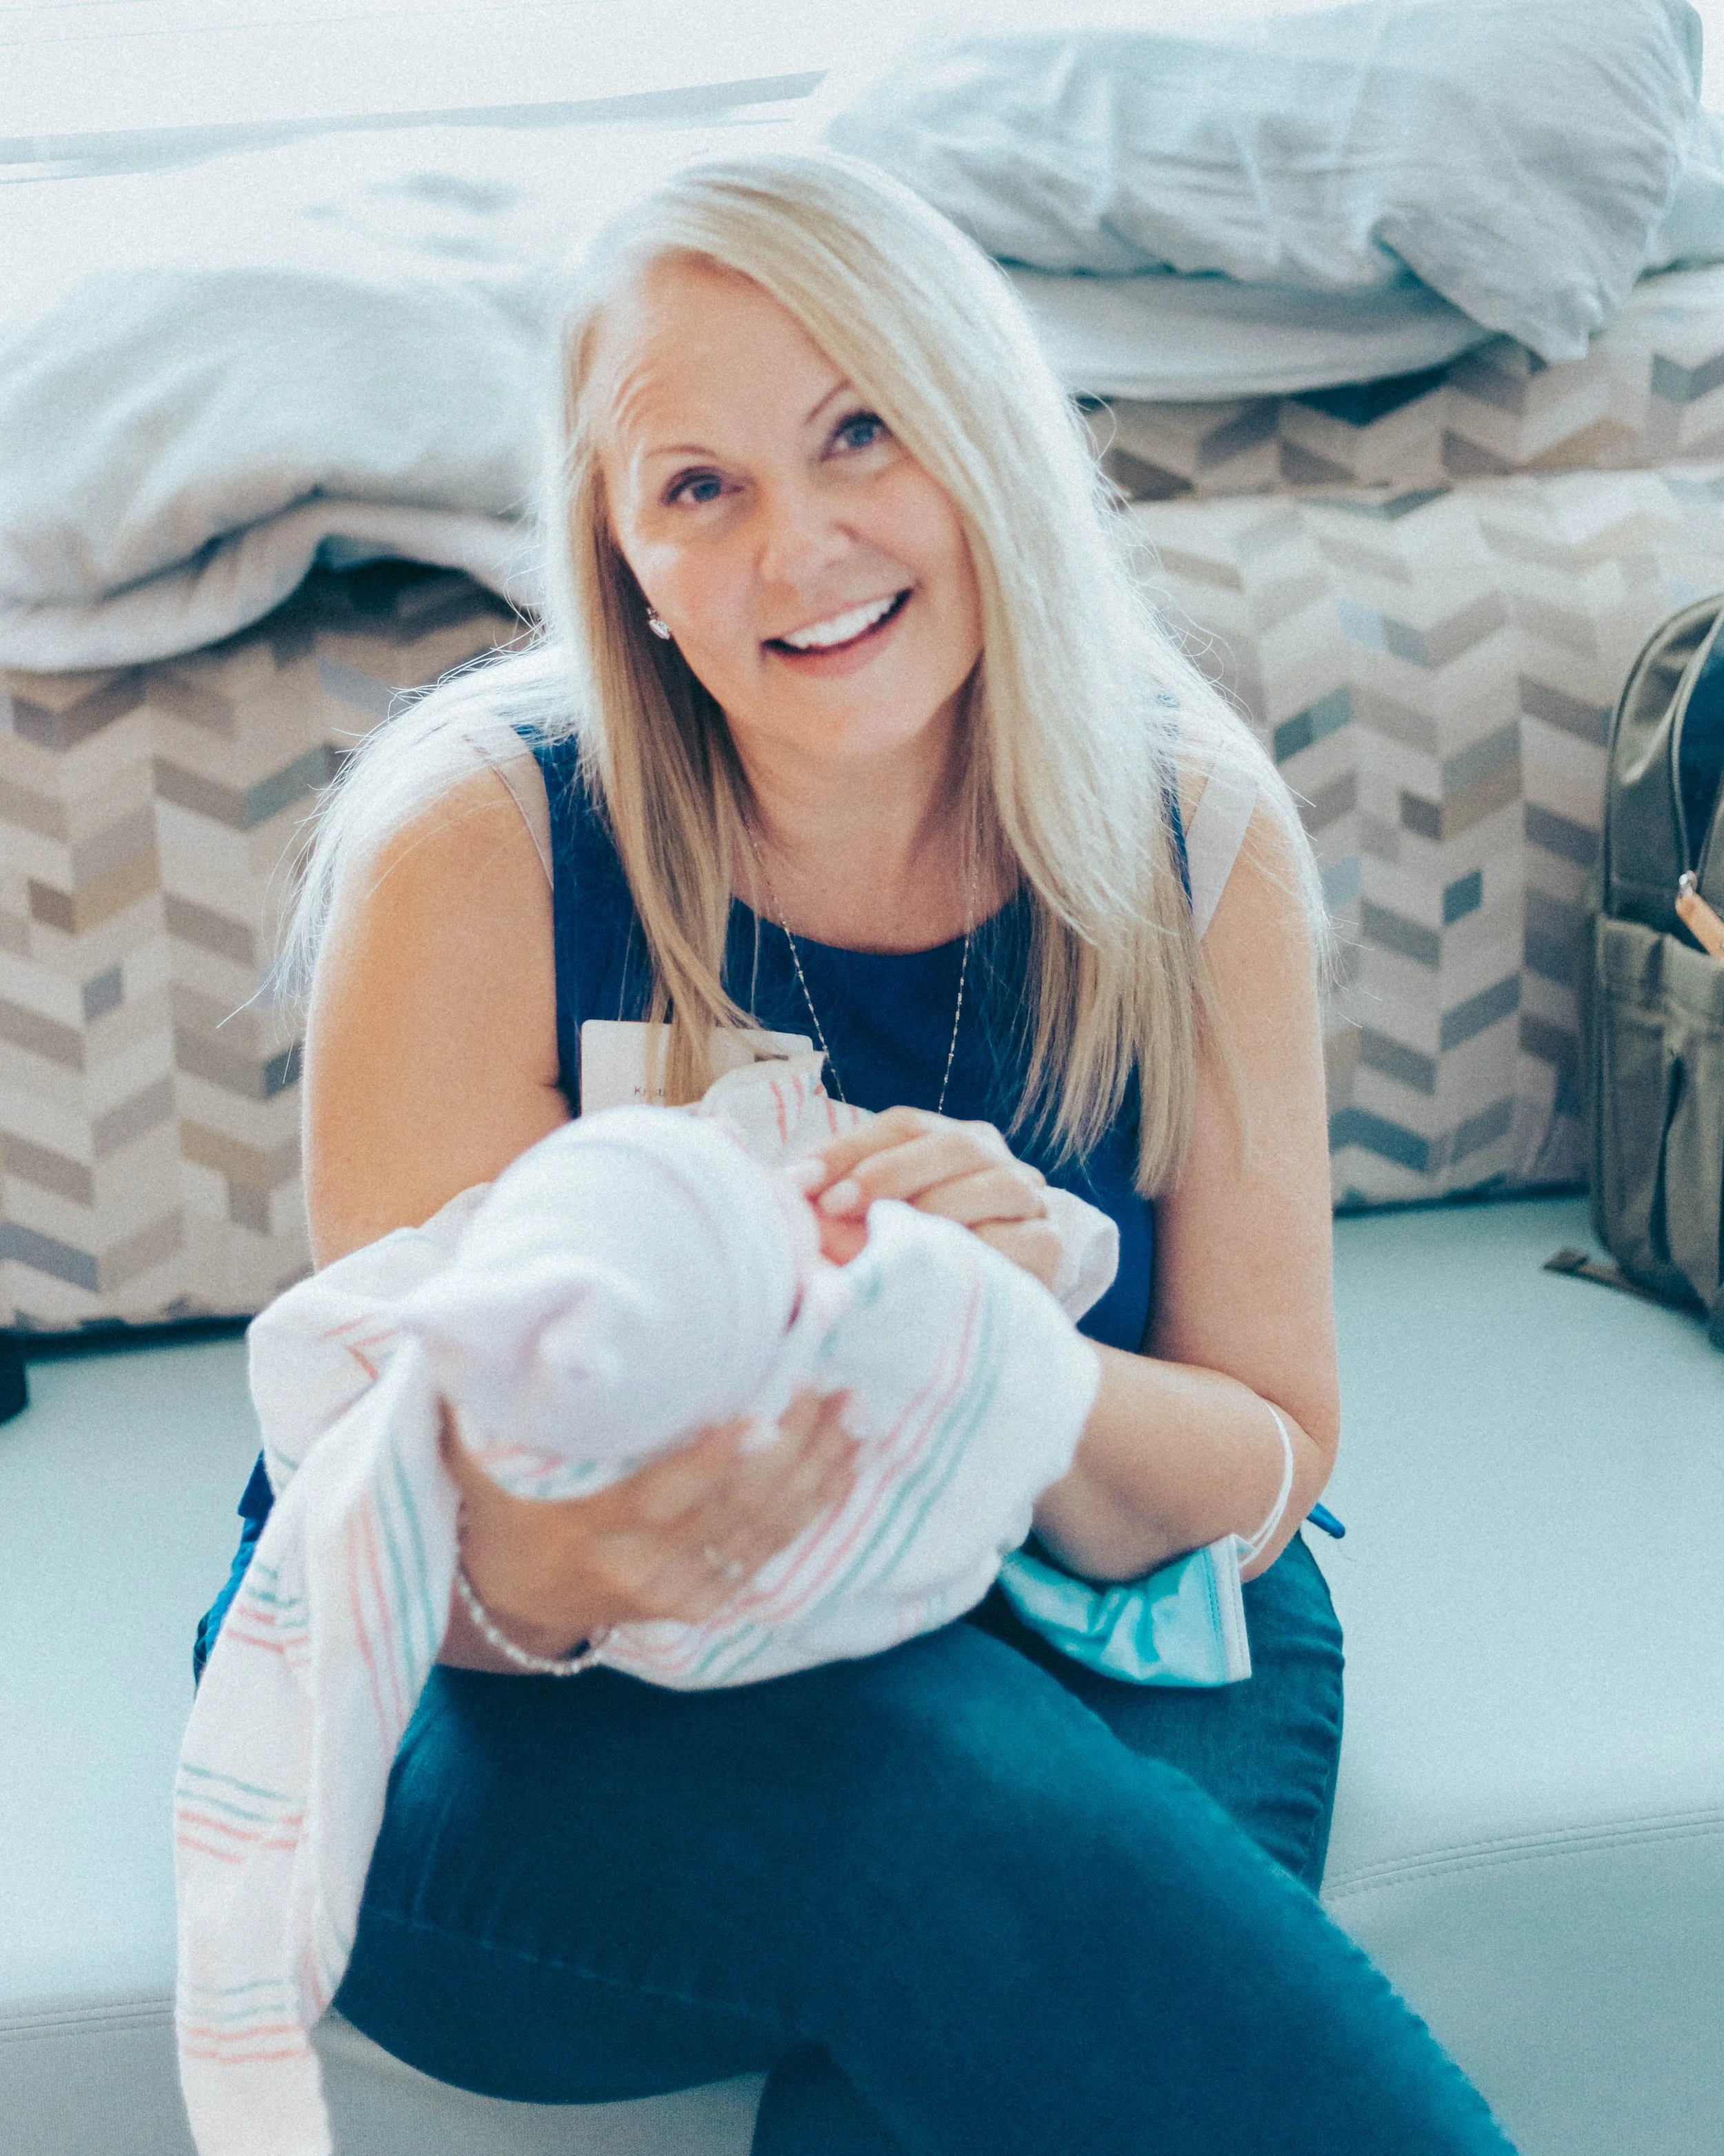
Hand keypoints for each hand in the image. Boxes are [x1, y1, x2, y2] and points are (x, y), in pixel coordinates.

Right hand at [440, 1389, 857, 1668]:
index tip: (763, 1415)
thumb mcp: (492, 1448)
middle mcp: (634, 1567)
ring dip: (815, 1472)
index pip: (660, 1496)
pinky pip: (765, 1554)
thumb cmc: (504, 1492)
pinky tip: (843, 1464)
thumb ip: (523, 1395)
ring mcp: (671, 1593)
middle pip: (729, 1510)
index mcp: (585, 1526)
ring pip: (759, 1532)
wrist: (507, 1590)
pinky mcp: (698, 1604)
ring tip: (854, 1415)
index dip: (715, 1461)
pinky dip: (810, 1507)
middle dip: (792, 1449)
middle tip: (835, 1390)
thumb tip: (543, 1311)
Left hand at [797, 1106, 1062, 1290]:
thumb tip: (783, 1194)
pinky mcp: (1049, 1247)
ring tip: (886, 1241)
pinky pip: (1021, 1239)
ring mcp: (1030, 1201)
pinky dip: (979, 1251)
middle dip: (889, 1171)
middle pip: (954, 1144)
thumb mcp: (872, 1233)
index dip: (850, 1147)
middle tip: (835, 1207)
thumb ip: (838, 1210)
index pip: (905, 1125)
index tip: (800, 1182)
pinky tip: (939, 1271)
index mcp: (951, 1144)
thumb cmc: (914, 1273)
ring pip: (995, 1183)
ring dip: (935, 1209)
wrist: (985, 1334)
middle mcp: (996, 1161)